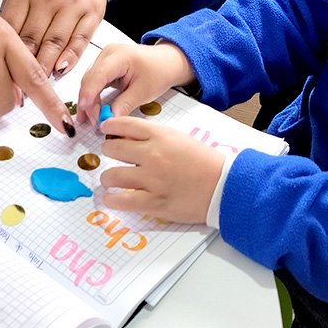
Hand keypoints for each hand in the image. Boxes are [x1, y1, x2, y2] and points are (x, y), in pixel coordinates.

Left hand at [0, 0, 116, 76]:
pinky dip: (70, 59)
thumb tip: (1, 43)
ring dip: (45, 68)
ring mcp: (73, 4)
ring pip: (55, 44)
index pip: (11, 28)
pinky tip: (60, 70)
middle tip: (15, 88)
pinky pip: (80, 41)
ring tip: (36, 85)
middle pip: (32, 40)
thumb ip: (13, 8)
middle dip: (22, 68)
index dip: (3, 54)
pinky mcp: (93, 12)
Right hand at [76, 41, 192, 125]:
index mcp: (118, 55)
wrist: (167, 62)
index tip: (86, 112)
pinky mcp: (105, 66)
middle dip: (88, 102)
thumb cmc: (159, 71)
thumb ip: (124, 105)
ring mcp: (105, 58)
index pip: (97, 75)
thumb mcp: (143, 91)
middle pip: (90, 79)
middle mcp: (107, 54)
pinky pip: (94, 82)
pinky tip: (92, 110)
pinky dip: (93, 96)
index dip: (88, 94)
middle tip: (93, 122)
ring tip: (90, 119)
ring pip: (89, 81)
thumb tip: (109, 120)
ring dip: (88, 101)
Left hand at [98, 116, 222, 224]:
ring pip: (112, 176)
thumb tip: (128, 139)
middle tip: (110, 155)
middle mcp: (152, 155)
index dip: (110, 126)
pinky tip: (111, 198)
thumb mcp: (179, 138)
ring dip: (107, 178)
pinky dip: (112, 200)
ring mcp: (151, 179)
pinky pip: (122, 201)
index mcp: (160, 135)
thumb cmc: (204, 161)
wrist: (223, 185)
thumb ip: (155, 137)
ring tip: (109, 180)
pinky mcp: (153, 202)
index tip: (105, 129)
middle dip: (107, 151)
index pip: (124, 124)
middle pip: (112, 148)